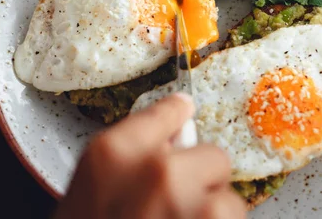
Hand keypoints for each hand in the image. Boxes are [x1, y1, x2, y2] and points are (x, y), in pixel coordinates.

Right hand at [53, 93, 245, 218]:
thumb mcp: (92, 194)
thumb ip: (130, 157)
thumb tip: (177, 129)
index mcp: (115, 155)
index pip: (168, 112)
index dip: (177, 120)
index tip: (184, 113)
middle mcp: (159, 171)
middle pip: (212, 156)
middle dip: (200, 183)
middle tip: (174, 212)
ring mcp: (194, 205)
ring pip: (229, 198)